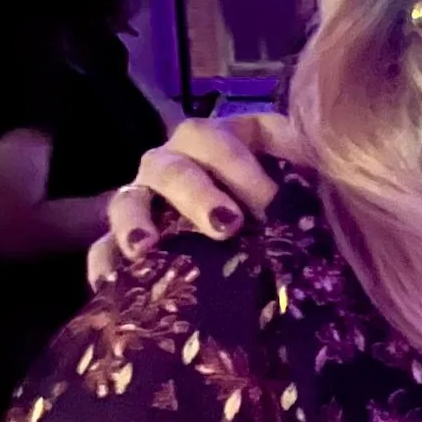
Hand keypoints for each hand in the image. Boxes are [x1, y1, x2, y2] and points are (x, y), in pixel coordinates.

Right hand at [87, 112, 298, 291]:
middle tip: (227, 226)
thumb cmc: (298, 218)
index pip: (220, 138)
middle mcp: (177, 169)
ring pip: (127, 200)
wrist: (280, 275)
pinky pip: (101, 251)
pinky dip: (104, 264)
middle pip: (172, 166)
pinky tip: (110, 284)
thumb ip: (312, 166)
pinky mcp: (127, 250)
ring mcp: (147, 208)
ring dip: (135, 221)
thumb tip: (319, 150)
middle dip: (196, 192)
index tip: (270, 201)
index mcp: (221, 147)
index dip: (240, 164)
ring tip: (145, 247)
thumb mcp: (314, 186)